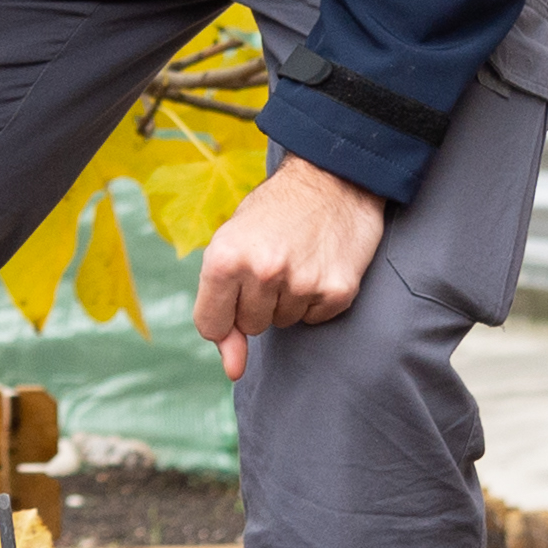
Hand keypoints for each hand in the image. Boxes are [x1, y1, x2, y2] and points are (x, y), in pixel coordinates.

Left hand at [192, 155, 386, 380]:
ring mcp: (301, 283)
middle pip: (251, 325)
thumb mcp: (233, 246)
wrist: (332, 178)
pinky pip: (315, 317)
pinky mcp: (337, 291)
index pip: (211, 324)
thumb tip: (233, 369)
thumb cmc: (274, 212)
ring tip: (297, 259)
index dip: (222, 318)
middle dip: (257, 303)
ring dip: (288, 299)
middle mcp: (261, 272)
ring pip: (284, 322)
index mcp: (224, 258)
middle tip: (272, 263)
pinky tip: (319, 264)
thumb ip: (222, 309)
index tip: (233, 298)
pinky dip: (316, 299)